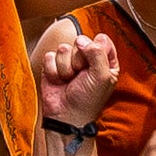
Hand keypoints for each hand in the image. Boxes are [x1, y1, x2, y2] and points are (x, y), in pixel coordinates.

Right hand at [34, 15, 119, 134]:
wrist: (66, 116)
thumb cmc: (88, 100)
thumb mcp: (102, 77)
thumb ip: (98, 53)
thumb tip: (82, 40)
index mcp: (105, 60)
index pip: (101, 40)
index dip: (95, 48)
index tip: (94, 65)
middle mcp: (87, 59)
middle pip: (80, 41)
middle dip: (79, 60)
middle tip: (80, 75)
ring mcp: (69, 61)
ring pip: (63, 48)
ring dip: (65, 67)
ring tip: (69, 80)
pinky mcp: (53, 66)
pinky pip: (50, 56)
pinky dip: (53, 71)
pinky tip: (59, 81)